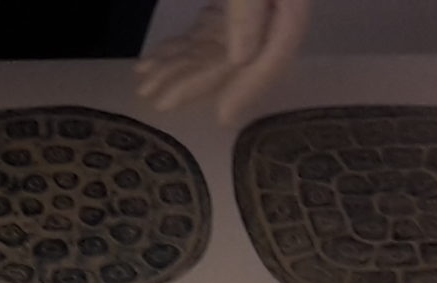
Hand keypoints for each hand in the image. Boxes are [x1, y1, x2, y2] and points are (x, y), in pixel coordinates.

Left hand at [135, 0, 309, 124]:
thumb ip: (249, 9)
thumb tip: (241, 58)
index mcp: (291, 4)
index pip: (275, 55)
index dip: (248, 89)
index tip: (222, 117)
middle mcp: (276, 8)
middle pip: (238, 55)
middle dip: (197, 81)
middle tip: (160, 103)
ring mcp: (256, 3)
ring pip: (217, 44)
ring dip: (181, 67)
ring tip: (146, 85)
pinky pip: (210, 27)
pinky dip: (184, 45)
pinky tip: (156, 60)